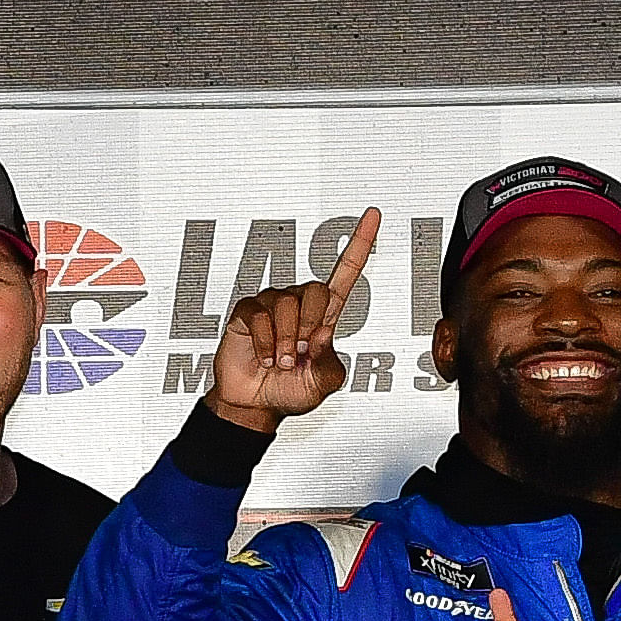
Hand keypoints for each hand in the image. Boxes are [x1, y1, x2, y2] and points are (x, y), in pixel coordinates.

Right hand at [202, 207, 377, 433]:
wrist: (255, 403)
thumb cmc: (291, 390)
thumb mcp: (324, 382)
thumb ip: (329, 360)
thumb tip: (320, 334)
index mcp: (324, 315)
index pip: (345, 272)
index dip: (360, 244)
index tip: (372, 216)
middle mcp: (299, 304)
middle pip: (315, 290)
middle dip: (309, 325)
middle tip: (300, 352)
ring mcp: (272, 306)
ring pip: (286, 305)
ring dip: (285, 341)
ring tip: (281, 360)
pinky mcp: (247, 313)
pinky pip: (259, 316)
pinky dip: (265, 343)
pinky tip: (264, 356)